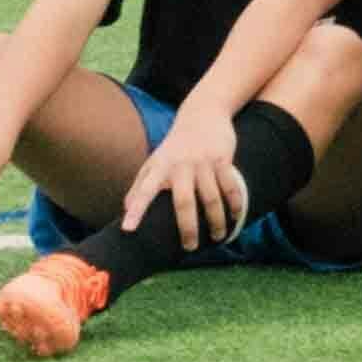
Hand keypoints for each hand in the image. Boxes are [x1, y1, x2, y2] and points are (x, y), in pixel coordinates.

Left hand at [127, 101, 248, 249]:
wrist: (202, 115)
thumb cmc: (174, 146)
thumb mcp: (153, 162)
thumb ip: (139, 186)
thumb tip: (125, 211)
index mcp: (160, 168)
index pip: (144, 192)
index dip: (136, 211)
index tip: (128, 230)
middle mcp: (181, 166)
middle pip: (185, 202)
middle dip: (188, 227)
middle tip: (189, 247)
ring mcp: (204, 162)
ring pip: (212, 198)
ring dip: (216, 220)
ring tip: (217, 237)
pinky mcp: (223, 159)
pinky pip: (231, 187)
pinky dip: (235, 204)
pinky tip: (236, 217)